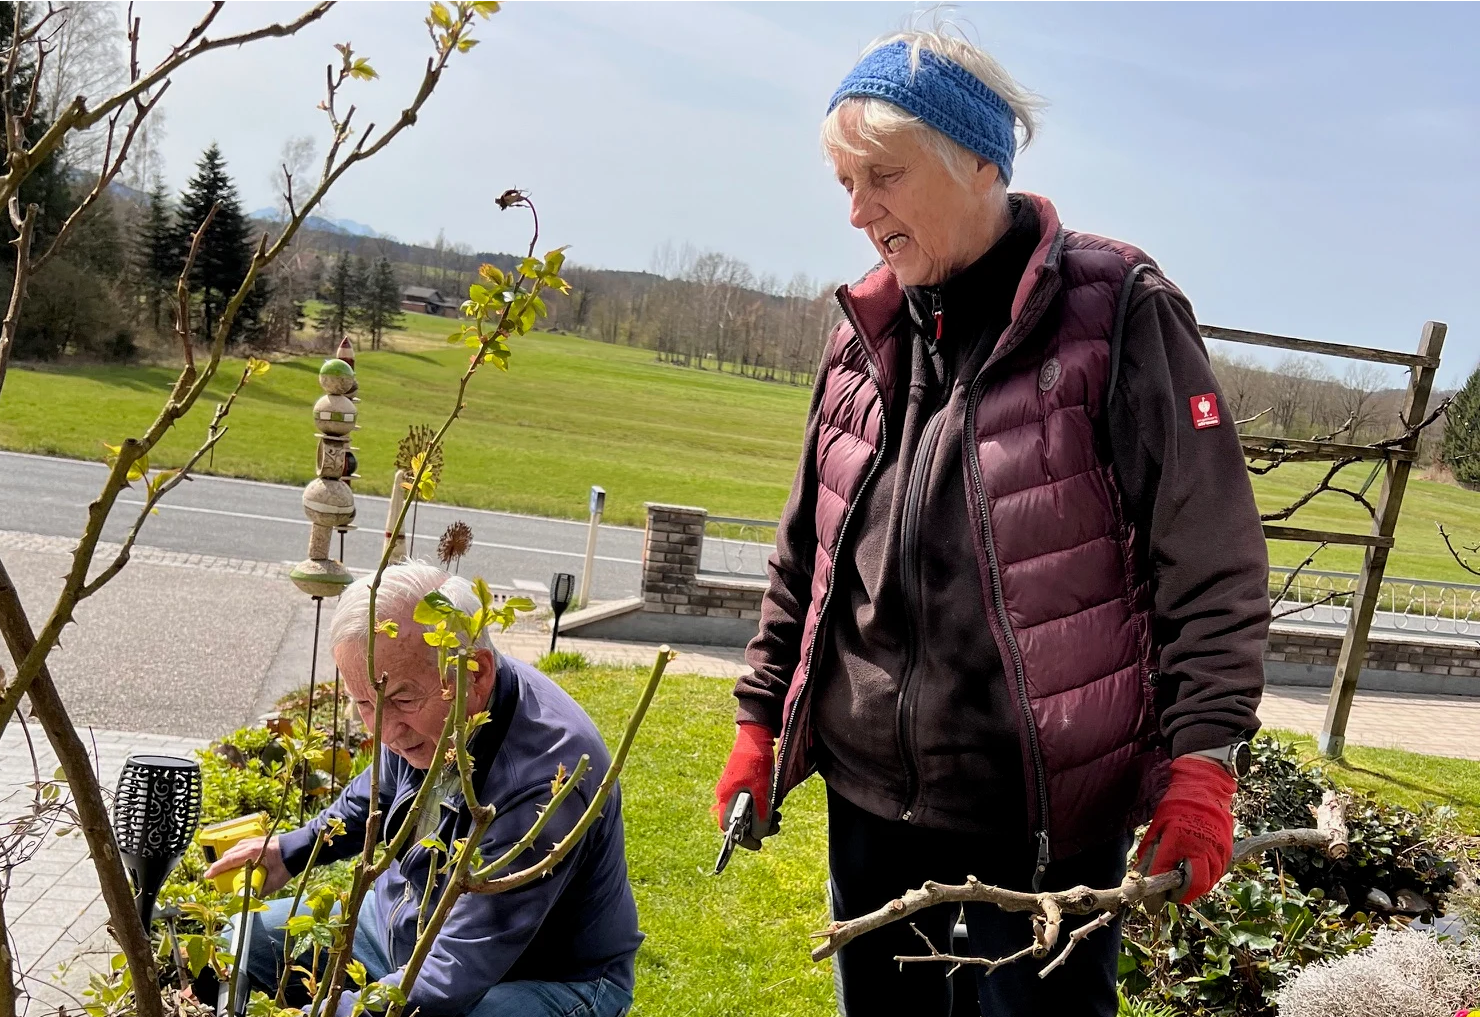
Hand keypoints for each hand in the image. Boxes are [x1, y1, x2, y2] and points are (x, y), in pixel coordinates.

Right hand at [203, 834, 290, 894]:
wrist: (301, 848)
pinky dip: (237, 852)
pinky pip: (243, 845)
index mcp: (251, 854)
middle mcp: (251, 845)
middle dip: (221, 864)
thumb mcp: (274, 882)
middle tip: (216, 875)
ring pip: (236, 848)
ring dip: (229, 857)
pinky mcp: (260, 840)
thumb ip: (261, 891)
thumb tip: (251, 900)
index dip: (216, 869)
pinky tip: (239, 859)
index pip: (228, 861)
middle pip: (229, 854)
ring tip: (226, 868)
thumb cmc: (288, 865)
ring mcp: (256, 841)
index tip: (208, 876)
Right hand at [713, 723, 774, 830]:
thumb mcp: (762, 793)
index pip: (729, 828)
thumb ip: (760, 816)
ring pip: (746, 812)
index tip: (759, 845)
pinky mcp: (741, 782)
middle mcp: (726, 795)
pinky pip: (749, 801)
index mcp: (726, 799)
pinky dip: (761, 807)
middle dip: (758, 828)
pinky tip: (774, 804)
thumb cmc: (756, 763)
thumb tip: (758, 835)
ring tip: (778, 816)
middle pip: (739, 822)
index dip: (743, 840)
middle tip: (776, 827)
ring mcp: (733, 788)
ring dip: (762, 817)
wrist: (756, 736)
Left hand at [1134, 755, 1235, 902]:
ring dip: (1193, 888)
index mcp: (1178, 842)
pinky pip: (1217, 874)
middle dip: (1179, 894)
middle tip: (1169, 893)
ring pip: (1207, 883)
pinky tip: (1194, 872)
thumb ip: (1151, 853)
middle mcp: (1201, 849)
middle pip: (1193, 887)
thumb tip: (1141, 876)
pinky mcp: (1227, 851)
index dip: (1158, 893)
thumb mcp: (1157, 827)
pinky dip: (1205, 878)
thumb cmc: (1176, 806)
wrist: (1204, 788)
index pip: (1166, 877)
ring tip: (1180, 882)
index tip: (1152, 902)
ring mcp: (1217, 851)